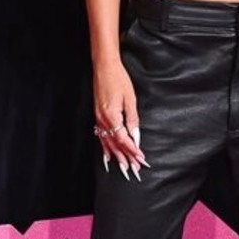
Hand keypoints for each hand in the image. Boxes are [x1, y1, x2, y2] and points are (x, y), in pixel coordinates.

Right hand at [93, 60, 147, 178]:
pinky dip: (105, 148)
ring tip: (123, 168)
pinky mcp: (97, 116)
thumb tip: (136, 137)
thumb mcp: (130, 99)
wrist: (104, 67)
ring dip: (116, 156)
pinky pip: (101, 137)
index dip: (132, 151)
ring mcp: (98, 119)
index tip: (140, 159)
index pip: (123, 139)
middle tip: (134, 170)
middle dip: (125, 158)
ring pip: (107, 142)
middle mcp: (103, 120)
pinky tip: (108, 156)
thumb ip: (133, 120)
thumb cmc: (118, 80)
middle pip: (115, 144)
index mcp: (112, 117)